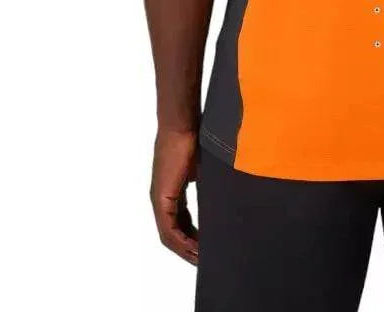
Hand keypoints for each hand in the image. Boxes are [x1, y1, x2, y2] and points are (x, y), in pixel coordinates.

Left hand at [151, 128, 198, 263]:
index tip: (208, 246)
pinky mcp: (161, 199)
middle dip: (190, 248)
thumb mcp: (203, 168)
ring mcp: (159, 200)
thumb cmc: (195, 138)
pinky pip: (169, 229)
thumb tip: (224, 194)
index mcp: (172, 192)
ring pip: (170, 236)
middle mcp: (161, 199)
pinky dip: (182, 242)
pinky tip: (196, 249)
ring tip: (203, 259)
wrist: (182, 124)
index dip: (193, 237)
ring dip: (186, 249)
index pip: (181, 222)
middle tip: (206, 259)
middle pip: (174, 234)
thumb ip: (208, 183)